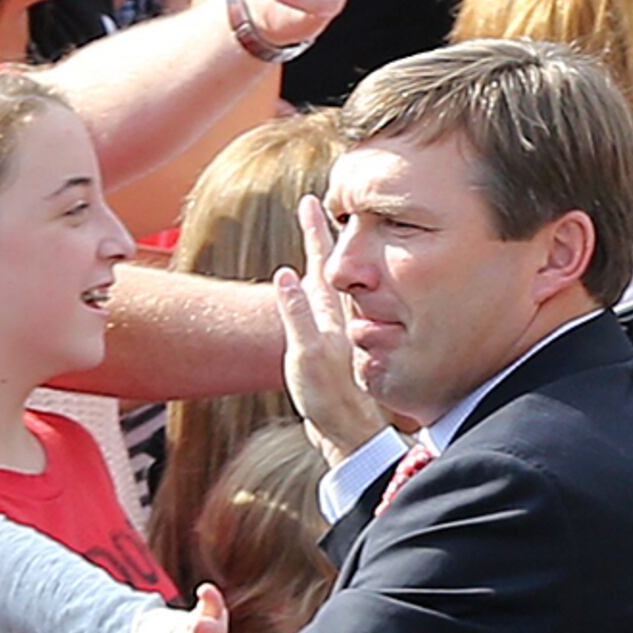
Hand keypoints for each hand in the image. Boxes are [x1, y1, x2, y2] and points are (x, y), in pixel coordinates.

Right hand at [277, 193, 384, 462]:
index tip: (312, 200)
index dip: (315, 230)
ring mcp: (335, 331)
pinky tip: (314, 295)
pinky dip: (317, 291)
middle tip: (312, 207)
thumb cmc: (327, 397)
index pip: (321, 260)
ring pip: (328, 285)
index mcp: (331, 312)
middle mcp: (336, 317)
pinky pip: (324, 307)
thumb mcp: (306, 355)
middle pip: (326, 265)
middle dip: (319, 235)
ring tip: (315, 241)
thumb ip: (296, 314)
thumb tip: (286, 273)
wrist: (345, 432)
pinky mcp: (331, 349)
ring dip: (319, 260)